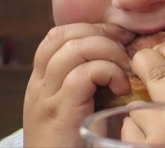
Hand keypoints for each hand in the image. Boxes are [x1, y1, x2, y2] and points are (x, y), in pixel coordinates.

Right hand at [23, 23, 133, 147]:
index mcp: (42, 82)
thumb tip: (125, 56)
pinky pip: (83, 73)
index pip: (59, 35)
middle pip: (64, 35)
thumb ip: (90, 83)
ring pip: (74, 48)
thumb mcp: (80, 108)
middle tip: (125, 51)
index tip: (119, 40)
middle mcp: (39, 85)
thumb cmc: (77, 147)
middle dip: (100, 35)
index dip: (92, 29)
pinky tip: (121, 87)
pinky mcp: (59, 113)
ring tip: (124, 71)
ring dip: (107, 51)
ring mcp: (46, 98)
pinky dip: (108, 72)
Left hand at [121, 42, 164, 144]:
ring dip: (141, 110)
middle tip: (141, 60)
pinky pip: (128, 128)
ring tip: (152, 124)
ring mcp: (159, 132)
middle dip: (146, 61)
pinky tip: (146, 141)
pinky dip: (134, 132)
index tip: (164, 48)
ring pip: (138, 105)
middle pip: (158, 73)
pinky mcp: (138, 147)